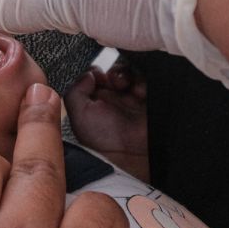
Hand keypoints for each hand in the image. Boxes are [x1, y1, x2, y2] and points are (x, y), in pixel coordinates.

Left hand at [65, 59, 148, 181]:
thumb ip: (76, 90)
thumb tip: (88, 73)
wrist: (133, 156)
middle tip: (109, 81)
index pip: (94, 77)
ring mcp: (134, 98)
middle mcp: (115, 99)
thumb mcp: (79, 115)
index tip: (94, 75)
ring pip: (130, 72)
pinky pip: (148, 78)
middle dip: (111, 72)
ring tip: (122, 85)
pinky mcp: (152, 97)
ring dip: (125, 74)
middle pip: (113, 72)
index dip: (94, 72)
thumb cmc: (104, 142)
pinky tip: (137, 90)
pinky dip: (142, 79)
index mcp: (96, 102)